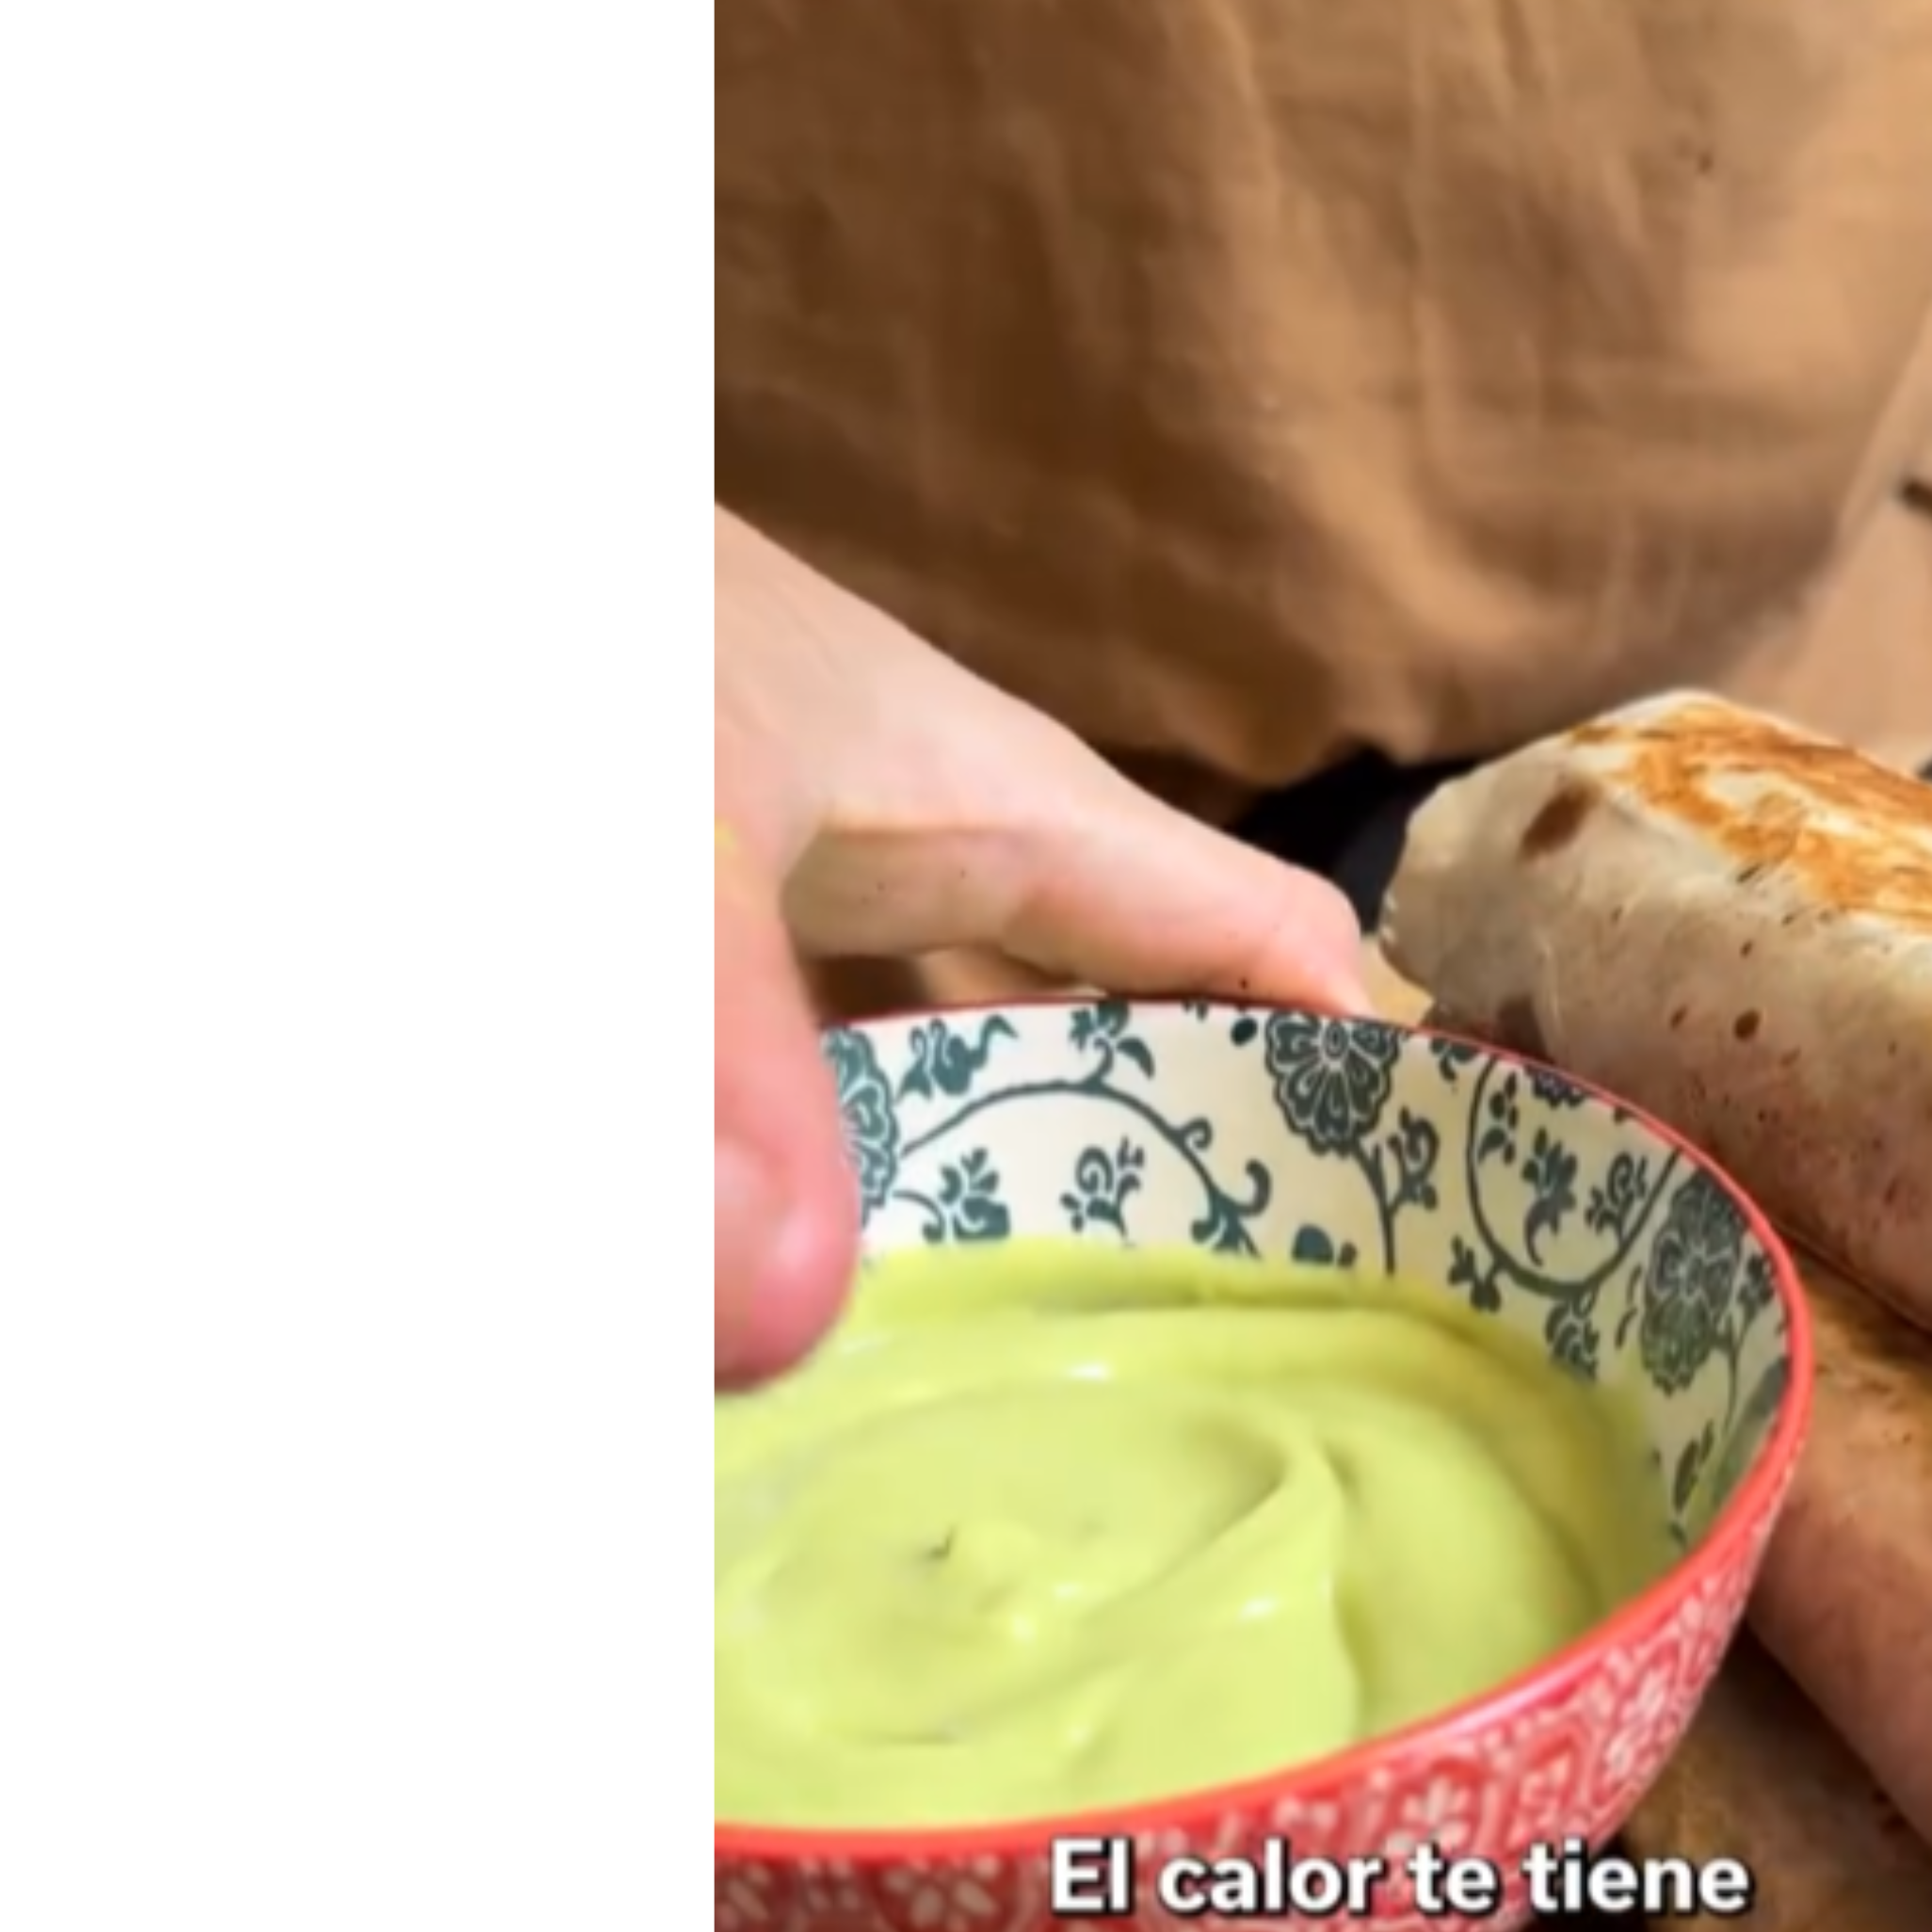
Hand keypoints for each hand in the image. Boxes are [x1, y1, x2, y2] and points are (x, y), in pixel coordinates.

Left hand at [714, 510, 1369, 1386]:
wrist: (500, 524)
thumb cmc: (669, 631)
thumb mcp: (693, 820)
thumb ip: (735, 1054)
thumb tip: (788, 1323)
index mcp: (1027, 815)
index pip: (1278, 954)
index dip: (1372, 1093)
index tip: (1430, 1276)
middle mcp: (963, 873)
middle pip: (1147, 1047)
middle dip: (1202, 1201)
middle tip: (1251, 1405)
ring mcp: (842, 917)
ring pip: (989, 1091)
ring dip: (1029, 1217)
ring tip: (1093, 1406)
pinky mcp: (757, 959)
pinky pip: (861, 1099)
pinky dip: (870, 1195)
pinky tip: (858, 1314)